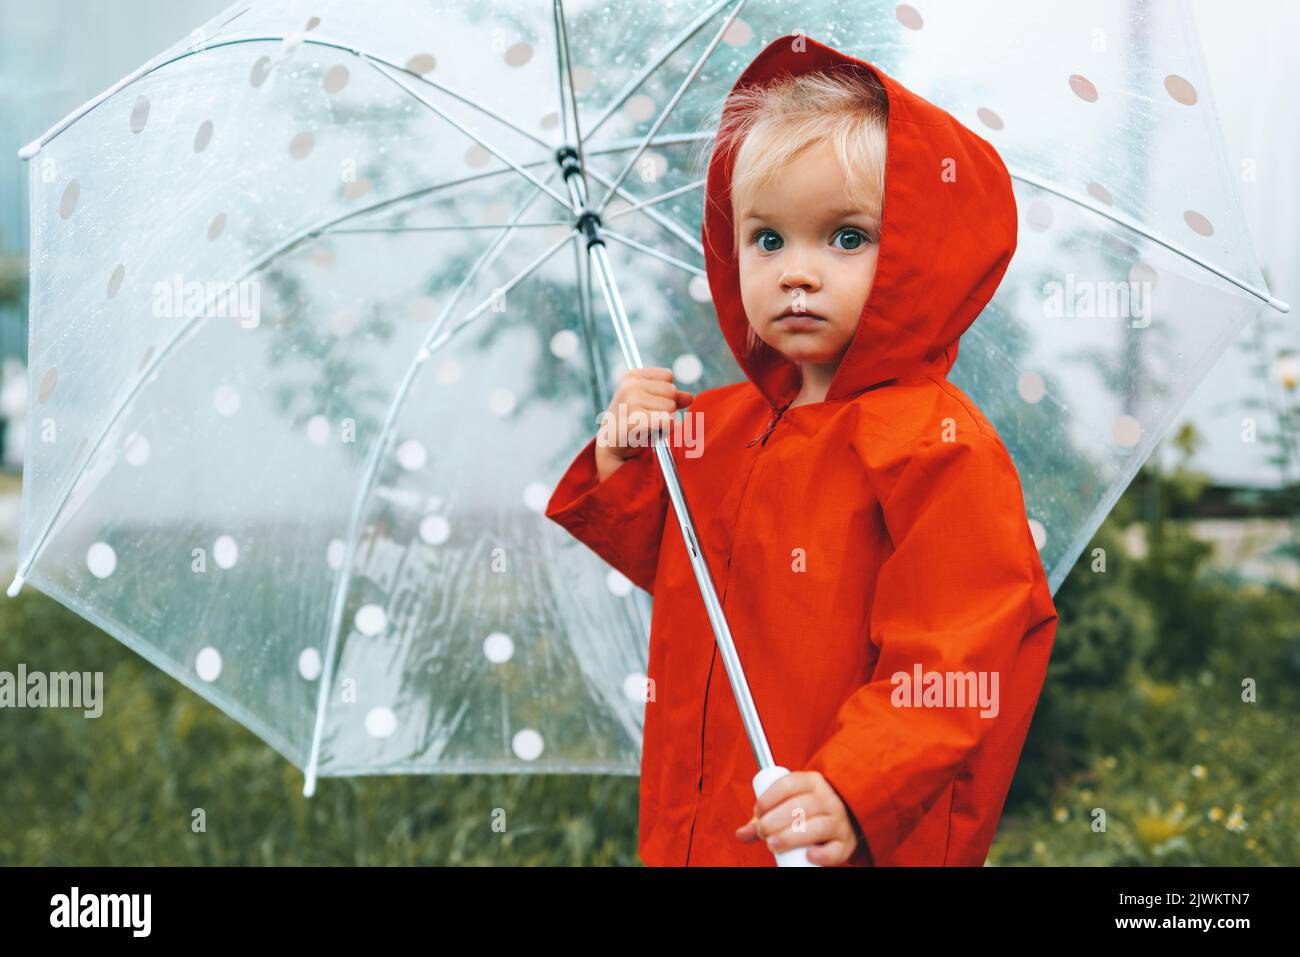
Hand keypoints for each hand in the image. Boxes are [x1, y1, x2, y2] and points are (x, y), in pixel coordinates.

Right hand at [595, 368, 692, 476]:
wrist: (612, 446)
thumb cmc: (632, 423)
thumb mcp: (650, 404)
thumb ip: (672, 397)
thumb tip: (689, 397)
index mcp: (631, 376)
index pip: (667, 376)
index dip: (664, 393)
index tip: (649, 405)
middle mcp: (630, 385)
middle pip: (671, 391)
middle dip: (665, 408)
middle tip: (648, 419)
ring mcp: (631, 401)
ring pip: (671, 408)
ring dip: (664, 422)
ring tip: (646, 427)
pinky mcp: (635, 420)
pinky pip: (667, 421)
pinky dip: (664, 430)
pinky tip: (648, 434)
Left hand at [735, 770, 862, 865]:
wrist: (847, 816)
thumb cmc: (809, 810)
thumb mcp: (790, 803)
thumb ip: (765, 817)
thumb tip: (740, 834)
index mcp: (812, 782)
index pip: (788, 785)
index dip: (768, 799)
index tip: (758, 814)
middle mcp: (827, 799)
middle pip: (800, 807)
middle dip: (775, 821)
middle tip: (762, 832)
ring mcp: (839, 820)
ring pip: (818, 827)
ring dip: (791, 837)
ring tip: (772, 844)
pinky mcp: (846, 843)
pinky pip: (836, 849)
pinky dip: (822, 855)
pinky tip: (808, 855)